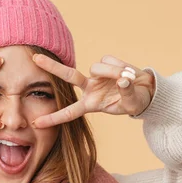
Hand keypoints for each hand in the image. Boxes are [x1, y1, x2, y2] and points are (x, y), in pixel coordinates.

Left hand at [30, 54, 155, 127]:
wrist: (146, 90)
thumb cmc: (136, 101)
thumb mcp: (132, 104)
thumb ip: (127, 93)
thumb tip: (122, 80)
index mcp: (91, 104)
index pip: (69, 113)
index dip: (53, 118)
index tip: (36, 123)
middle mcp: (89, 88)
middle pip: (69, 76)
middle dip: (52, 66)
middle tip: (35, 58)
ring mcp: (96, 75)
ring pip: (97, 67)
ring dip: (113, 72)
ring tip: (128, 79)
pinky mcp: (105, 63)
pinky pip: (109, 60)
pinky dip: (121, 66)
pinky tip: (127, 72)